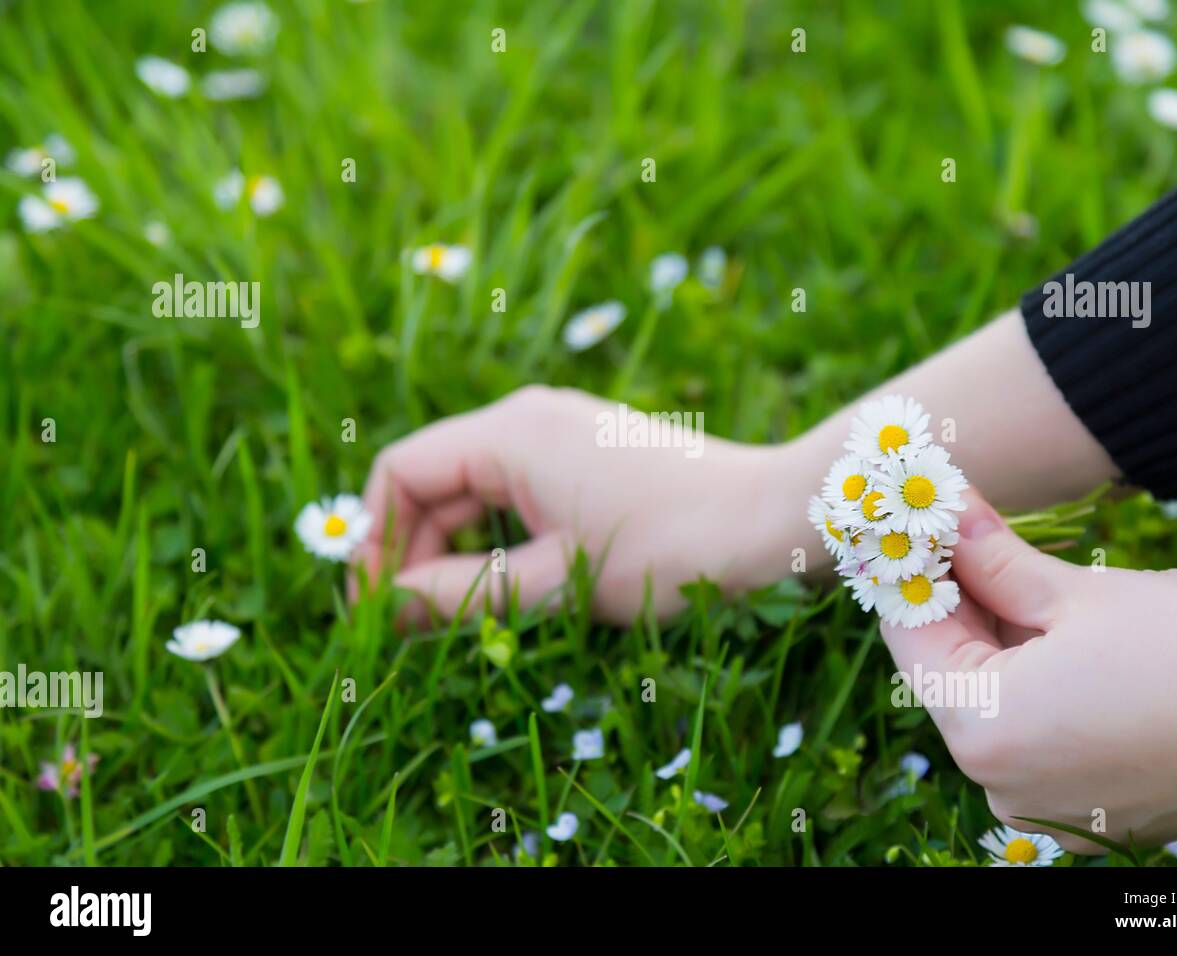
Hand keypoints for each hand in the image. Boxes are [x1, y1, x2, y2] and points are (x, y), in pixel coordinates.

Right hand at [354, 385, 793, 624]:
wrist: (777, 518)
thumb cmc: (673, 548)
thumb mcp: (559, 580)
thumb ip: (463, 594)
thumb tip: (387, 610)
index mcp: (510, 433)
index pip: (401, 472)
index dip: (373, 539)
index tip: (377, 607)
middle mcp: (528, 418)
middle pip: (434, 481)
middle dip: (413, 550)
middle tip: (415, 625)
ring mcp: (562, 432)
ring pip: (476, 491)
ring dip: (457, 549)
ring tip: (462, 615)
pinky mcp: (589, 454)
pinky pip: (517, 492)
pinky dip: (500, 536)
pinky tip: (510, 583)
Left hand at [880, 489, 1176, 851]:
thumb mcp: (1077, 593)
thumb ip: (992, 560)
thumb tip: (945, 513)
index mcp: (984, 734)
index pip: (913, 632)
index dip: (908, 564)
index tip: (907, 514)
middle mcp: (1002, 786)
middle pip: (950, 670)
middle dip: (952, 594)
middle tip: (949, 523)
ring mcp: (1047, 805)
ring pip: (994, 701)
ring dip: (992, 633)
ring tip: (996, 556)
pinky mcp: (1092, 809)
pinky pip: (1037, 732)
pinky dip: (1032, 678)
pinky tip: (1045, 618)